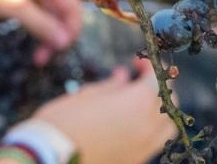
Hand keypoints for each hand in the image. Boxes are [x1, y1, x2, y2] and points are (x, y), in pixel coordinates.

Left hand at [0, 0, 81, 64]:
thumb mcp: (12, 5)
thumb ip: (42, 23)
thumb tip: (65, 41)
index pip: (73, 6)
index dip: (70, 31)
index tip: (59, 52)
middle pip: (63, 8)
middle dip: (57, 34)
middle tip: (42, 58)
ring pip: (49, 9)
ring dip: (46, 31)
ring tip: (36, 55)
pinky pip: (36, 5)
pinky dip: (35, 21)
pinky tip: (28, 35)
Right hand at [32, 58, 175, 163]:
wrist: (48, 157)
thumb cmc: (63, 121)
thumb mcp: (87, 95)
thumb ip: (111, 85)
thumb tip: (123, 77)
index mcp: (137, 104)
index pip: (157, 80)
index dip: (149, 67)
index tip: (137, 62)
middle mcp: (147, 127)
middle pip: (168, 104)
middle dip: (159, 88)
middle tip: (140, 80)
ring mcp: (143, 148)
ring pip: (167, 127)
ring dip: (160, 111)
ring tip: (141, 103)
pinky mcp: (134, 162)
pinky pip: (154, 143)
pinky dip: (151, 130)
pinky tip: (133, 123)